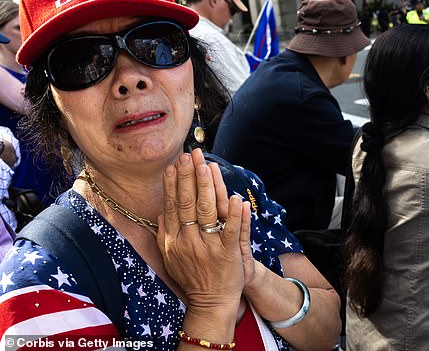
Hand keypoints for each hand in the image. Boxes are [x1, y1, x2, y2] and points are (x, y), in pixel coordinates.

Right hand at [157, 148, 250, 314]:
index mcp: (174, 240)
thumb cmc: (191, 278)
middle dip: (188, 177)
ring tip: (206, 165)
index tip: (173, 165)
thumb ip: (164, 234)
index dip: (173, 184)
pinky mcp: (229, 253)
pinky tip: (236, 197)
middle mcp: (189, 241)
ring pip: (208, 210)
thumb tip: (161, 212)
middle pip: (188, 203)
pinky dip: (234, 214)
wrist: (210, 303)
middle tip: (188, 155)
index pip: (173, 206)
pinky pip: (232, 230)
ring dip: (207, 186)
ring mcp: (209, 246)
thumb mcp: (170, 258)